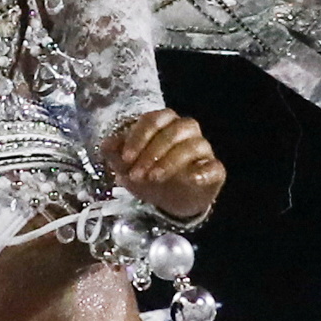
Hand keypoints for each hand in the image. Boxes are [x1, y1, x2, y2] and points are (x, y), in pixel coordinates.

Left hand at [104, 107, 223, 220]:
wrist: (170, 200)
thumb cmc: (148, 174)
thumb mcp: (127, 167)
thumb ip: (115, 154)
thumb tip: (106, 144)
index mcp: (164, 123)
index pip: (153, 120)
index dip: (138, 137)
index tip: (125, 158)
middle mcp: (186, 131)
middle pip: (174, 130)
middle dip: (152, 152)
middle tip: (137, 174)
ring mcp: (202, 150)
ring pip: (193, 145)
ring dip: (170, 161)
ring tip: (153, 178)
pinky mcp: (214, 170)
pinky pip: (214, 166)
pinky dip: (204, 171)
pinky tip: (192, 179)